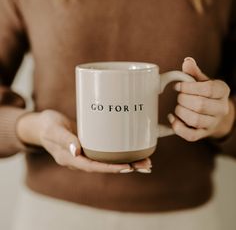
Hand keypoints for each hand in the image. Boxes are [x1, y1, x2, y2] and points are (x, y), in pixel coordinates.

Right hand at [16, 110, 151, 172]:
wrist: (43, 125)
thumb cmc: (47, 126)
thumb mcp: (53, 130)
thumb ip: (64, 140)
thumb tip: (77, 152)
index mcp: (70, 159)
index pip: (93, 167)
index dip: (110, 168)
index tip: (127, 167)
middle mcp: (80, 159)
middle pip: (105, 166)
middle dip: (126, 167)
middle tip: (146, 165)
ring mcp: (86, 153)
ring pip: (107, 160)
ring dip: (126, 161)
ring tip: (145, 160)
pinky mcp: (90, 145)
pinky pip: (105, 152)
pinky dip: (119, 152)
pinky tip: (131, 149)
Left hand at [168, 57, 234, 141]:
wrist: (215, 115)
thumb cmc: (206, 95)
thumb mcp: (203, 81)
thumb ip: (194, 73)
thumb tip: (187, 61)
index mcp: (222, 91)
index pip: (208, 89)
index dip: (189, 88)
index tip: (177, 86)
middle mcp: (221, 109)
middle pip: (200, 105)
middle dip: (183, 100)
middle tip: (178, 97)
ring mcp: (212, 123)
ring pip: (195, 120)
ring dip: (181, 112)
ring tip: (177, 107)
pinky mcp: (202, 134)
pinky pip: (190, 135)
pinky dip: (178, 127)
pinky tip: (172, 119)